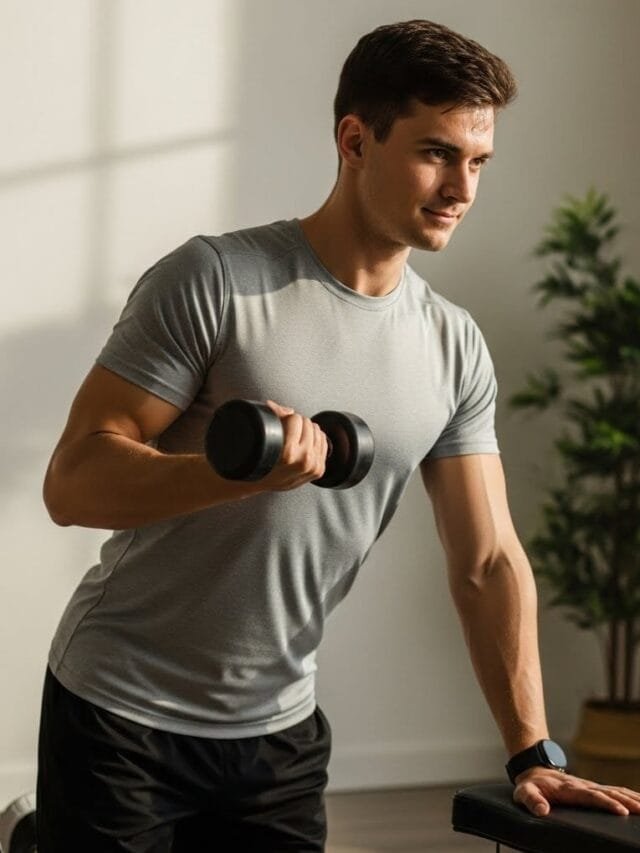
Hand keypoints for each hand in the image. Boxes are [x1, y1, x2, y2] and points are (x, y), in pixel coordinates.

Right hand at [262, 400, 328, 490]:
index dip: (287, 418)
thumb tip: (285, 409)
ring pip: (317, 430)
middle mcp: (304, 461)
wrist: (260, 483)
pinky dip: (315, 439)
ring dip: (307, 431)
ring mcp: (313, 466)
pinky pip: (324, 441)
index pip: (295, 419)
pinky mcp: (319, 470)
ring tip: (295, 438)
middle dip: (298, 424)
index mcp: (288, 454)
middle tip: (287, 431)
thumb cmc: (257, 460)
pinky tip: (303, 444)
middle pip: (307, 423)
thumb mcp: (261, 438)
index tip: (281, 423)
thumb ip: (272, 418)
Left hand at [513, 767, 639, 816]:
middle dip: (626, 801)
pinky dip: (628, 794)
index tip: (621, 811)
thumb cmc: (531, 786)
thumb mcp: (524, 792)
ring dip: (631, 797)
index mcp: (569, 789)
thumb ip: (532, 800)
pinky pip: (614, 791)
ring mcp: (589, 786)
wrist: (534, 771)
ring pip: (614, 791)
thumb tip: (542, 811)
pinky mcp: (593, 789)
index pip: (591, 796)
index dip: (606, 803)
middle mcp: (583, 786)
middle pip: (608, 792)